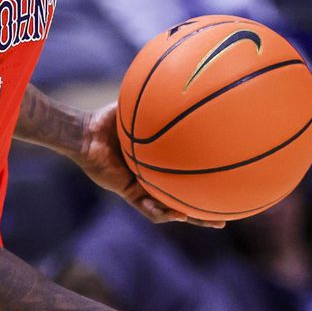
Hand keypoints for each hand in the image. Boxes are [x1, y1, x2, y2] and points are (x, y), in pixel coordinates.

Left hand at [75, 102, 225, 227]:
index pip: (184, 176)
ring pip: (168, 210)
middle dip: (203, 212)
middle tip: (224, 219)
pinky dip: (162, 212)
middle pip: (182, 199)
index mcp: (158, 162)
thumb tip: (187, 87)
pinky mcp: (128, 193)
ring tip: (208, 222)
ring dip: (189, 217)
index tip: (224, 187)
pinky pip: (148, 208)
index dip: (203, 183)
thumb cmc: (111, 118)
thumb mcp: (144, 111)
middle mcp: (151, 178)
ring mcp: (140, 188)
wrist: (87, 133)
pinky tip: (178, 214)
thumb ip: (163, 106)